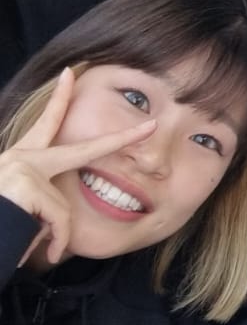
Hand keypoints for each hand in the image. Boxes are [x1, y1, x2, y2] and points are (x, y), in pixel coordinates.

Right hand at [0, 69, 156, 265]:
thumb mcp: (16, 208)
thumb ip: (41, 203)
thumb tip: (61, 233)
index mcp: (20, 159)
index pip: (46, 124)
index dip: (59, 99)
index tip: (71, 74)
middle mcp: (22, 159)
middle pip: (85, 151)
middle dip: (123, 138)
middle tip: (153, 126)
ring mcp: (23, 169)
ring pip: (62, 210)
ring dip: (49, 235)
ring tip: (22, 241)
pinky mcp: (26, 185)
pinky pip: (58, 223)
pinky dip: (52, 243)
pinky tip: (33, 251)